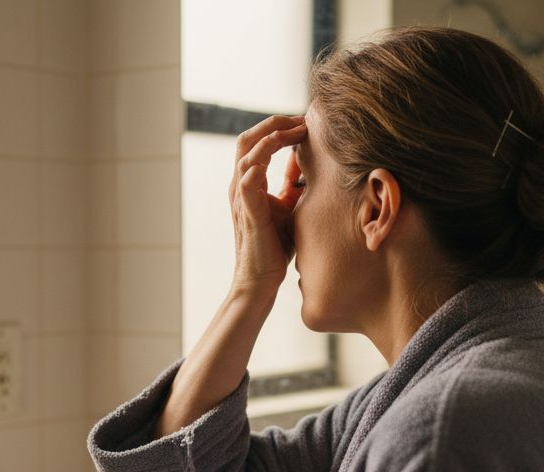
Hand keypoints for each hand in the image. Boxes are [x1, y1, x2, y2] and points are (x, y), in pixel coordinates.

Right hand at [228, 115, 307, 296]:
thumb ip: (291, 182)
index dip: (278, 127)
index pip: (256, 141)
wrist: (262, 279)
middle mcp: (240, 185)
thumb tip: (304, 158)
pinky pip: (248, 180)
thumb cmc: (274, 245)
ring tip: (297, 131)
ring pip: (246, 153)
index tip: (304, 123)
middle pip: (247, 139)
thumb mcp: (288, 205)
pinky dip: (261, 162)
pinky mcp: (247, 212)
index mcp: (248, 182)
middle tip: (301, 120)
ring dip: (272, 137)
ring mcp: (240, 198)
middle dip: (274, 123)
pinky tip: (283, 153)